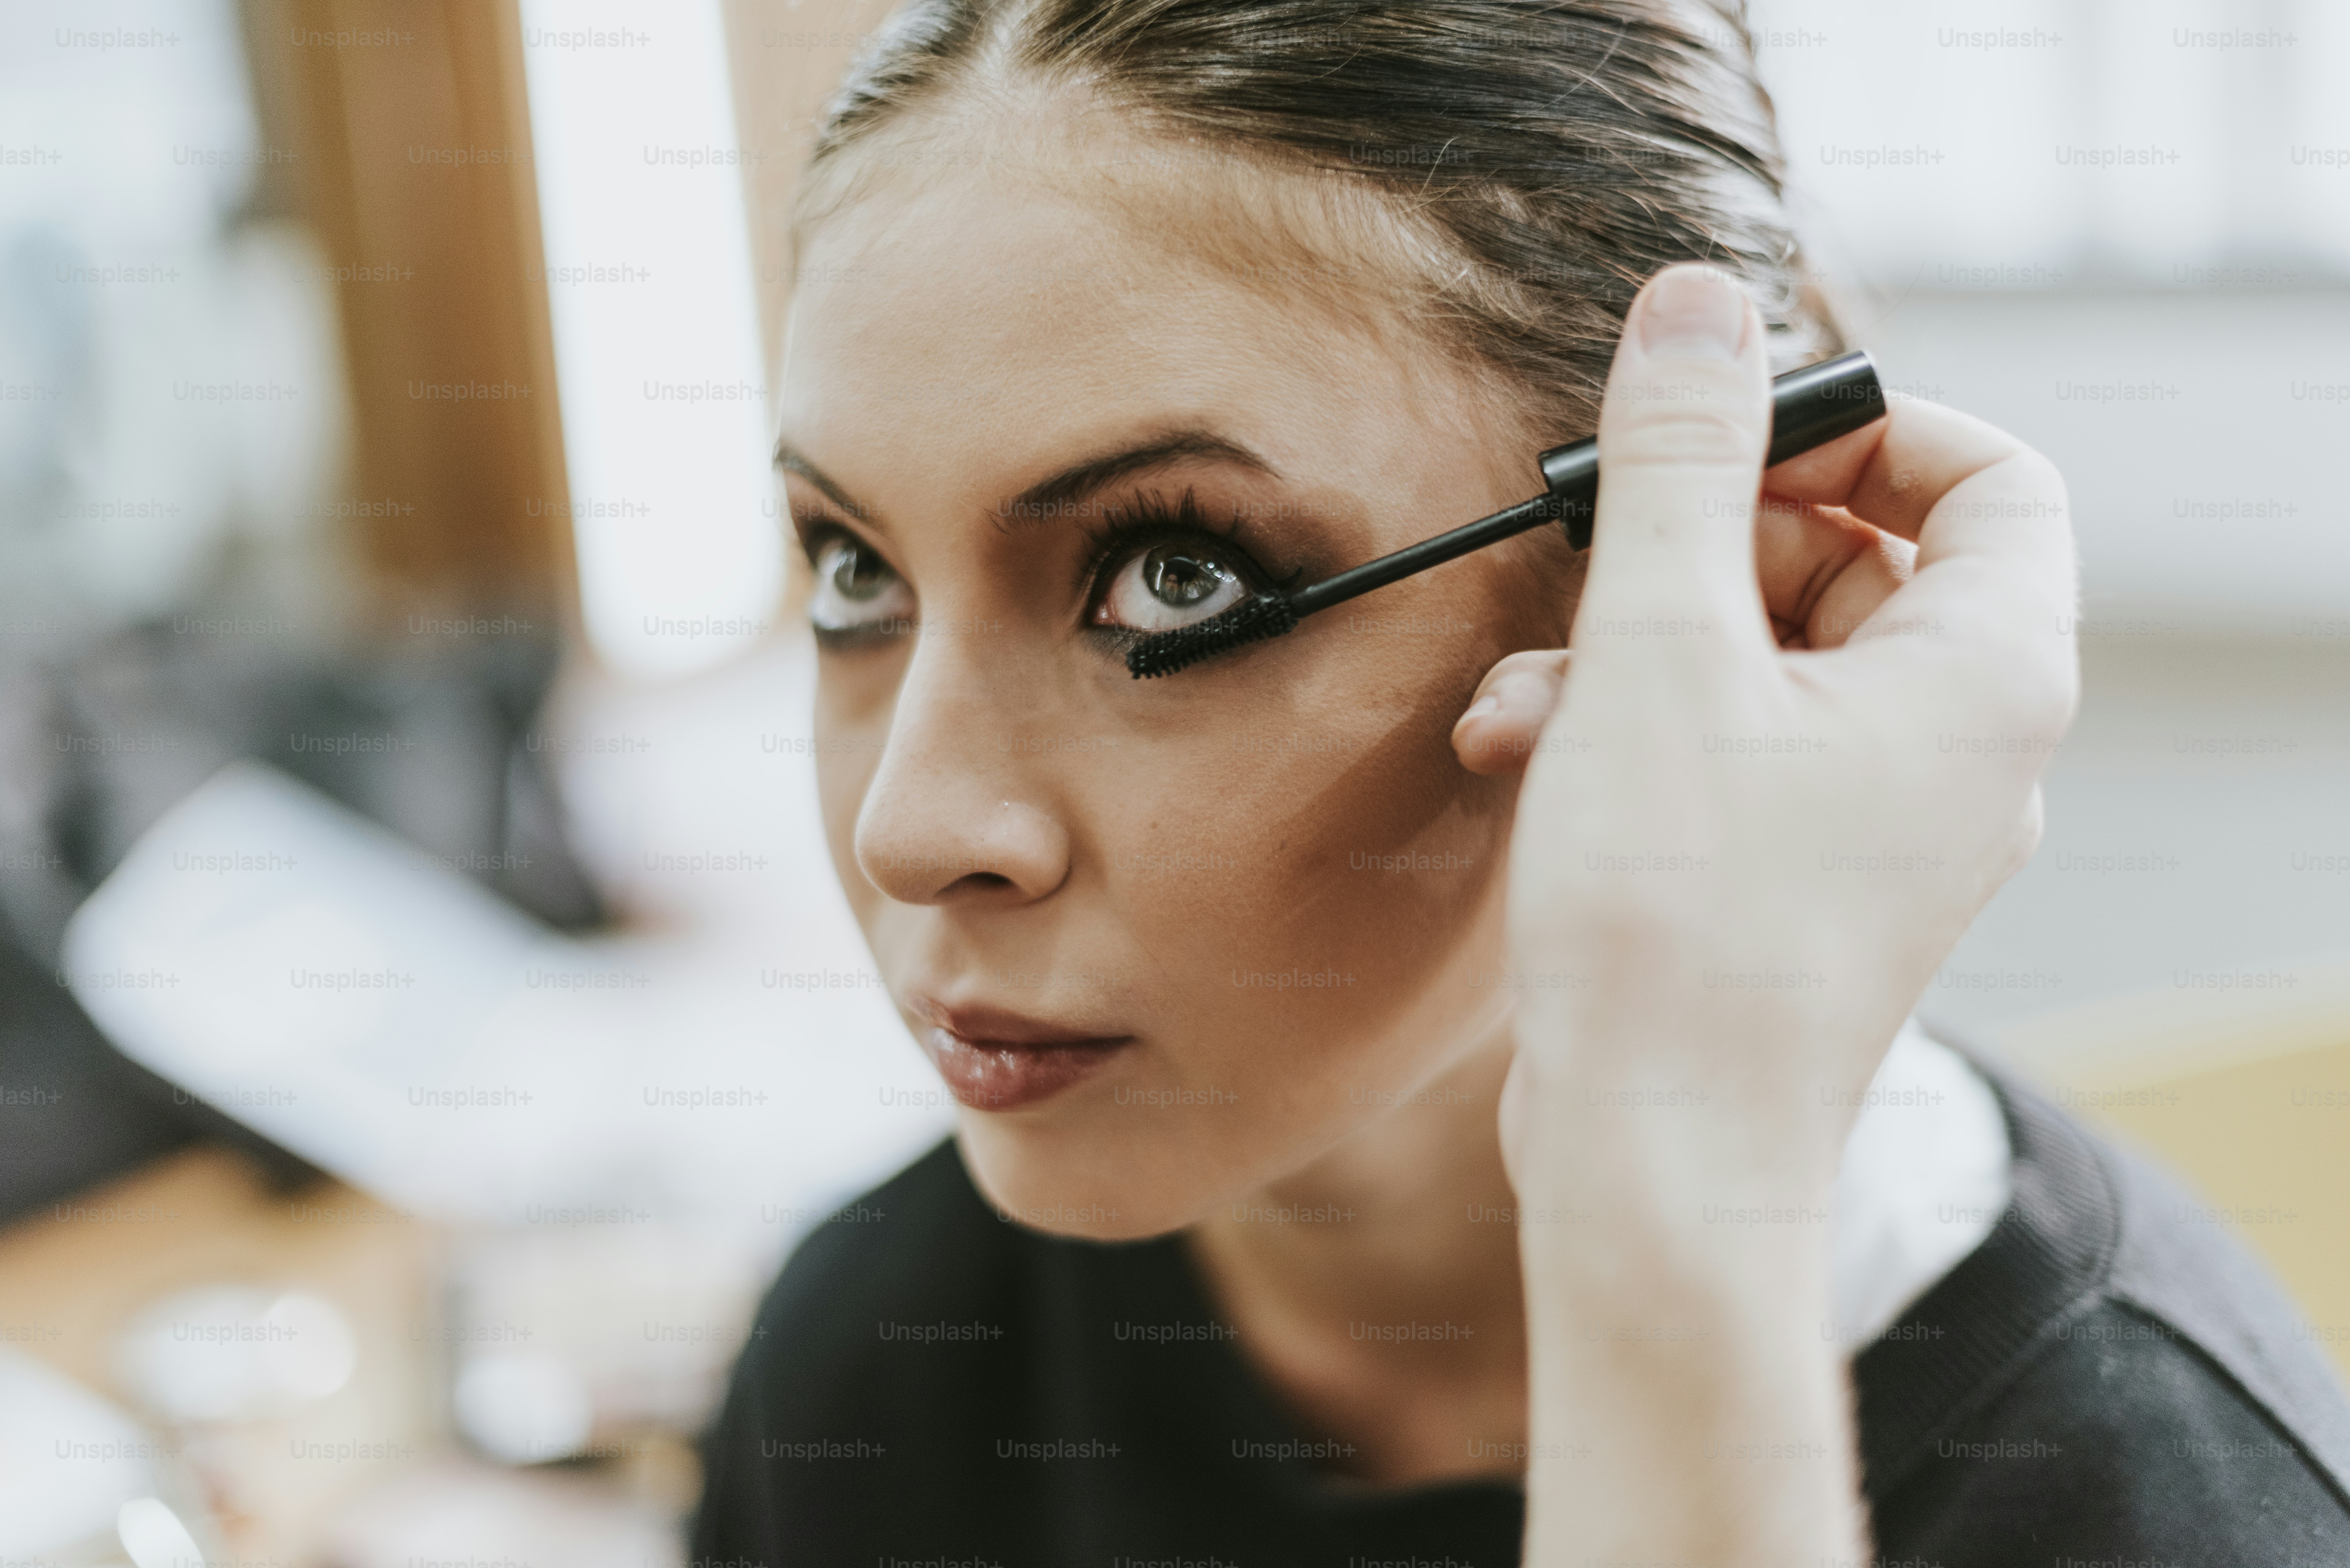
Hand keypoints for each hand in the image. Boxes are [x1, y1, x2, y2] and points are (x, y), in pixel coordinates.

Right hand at [1454, 264, 2077, 1566]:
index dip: (1865, 429)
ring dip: (1639, 642)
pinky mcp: (1796, 879)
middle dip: (1708, 545)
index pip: (1990, 480)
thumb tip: (1700, 309)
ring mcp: (1878, 823)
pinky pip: (1735, 749)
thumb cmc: (1678, 926)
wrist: (1654, 1157)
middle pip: (1862, 562)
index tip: (1734, 434)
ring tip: (1532, 685)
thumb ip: (1680, 465)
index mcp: (1982, 681)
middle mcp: (1957, 751)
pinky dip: (1636, 728)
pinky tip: (1528, 750)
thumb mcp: (1660, 650)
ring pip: (1774, 660)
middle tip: (1601, 554)